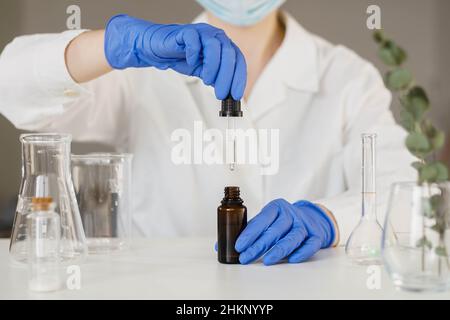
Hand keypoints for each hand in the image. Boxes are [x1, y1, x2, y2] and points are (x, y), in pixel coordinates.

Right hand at [104, 14, 246, 99]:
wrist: (160, 51)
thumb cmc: (182, 58)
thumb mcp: (204, 73)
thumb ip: (217, 79)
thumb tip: (228, 93)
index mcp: (224, 47)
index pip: (238, 61)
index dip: (239, 78)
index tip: (235, 94)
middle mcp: (216, 37)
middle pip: (229, 55)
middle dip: (226, 77)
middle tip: (220, 93)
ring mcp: (202, 33)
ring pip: (215, 46)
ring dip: (213, 67)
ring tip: (207, 79)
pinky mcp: (186, 32)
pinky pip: (194, 39)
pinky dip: (194, 52)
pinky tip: (191, 62)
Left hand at [235, 199, 334, 264]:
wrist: (310, 218)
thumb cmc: (282, 221)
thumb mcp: (266, 219)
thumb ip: (247, 231)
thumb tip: (221, 245)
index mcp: (276, 207)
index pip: (262, 219)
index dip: (250, 233)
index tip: (239, 245)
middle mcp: (290, 214)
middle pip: (274, 230)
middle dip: (259, 245)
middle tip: (246, 257)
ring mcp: (304, 224)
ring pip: (292, 237)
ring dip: (279, 249)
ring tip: (267, 260)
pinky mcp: (315, 235)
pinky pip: (309, 244)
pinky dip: (301, 252)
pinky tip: (291, 259)